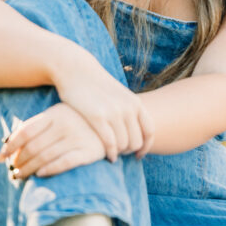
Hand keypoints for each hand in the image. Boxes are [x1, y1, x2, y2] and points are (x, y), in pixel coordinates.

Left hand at [0, 102, 106, 177]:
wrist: (117, 122)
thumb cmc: (81, 120)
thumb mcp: (60, 114)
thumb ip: (38, 126)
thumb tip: (9, 143)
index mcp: (55, 113)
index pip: (26, 131)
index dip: (10, 146)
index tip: (0, 157)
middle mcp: (65, 124)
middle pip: (33, 147)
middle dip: (19, 162)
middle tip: (13, 171)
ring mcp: (78, 137)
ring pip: (45, 157)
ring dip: (29, 169)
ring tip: (21, 176)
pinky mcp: (89, 151)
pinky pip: (64, 163)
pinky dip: (50, 170)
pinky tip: (41, 174)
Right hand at [51, 47, 154, 161]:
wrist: (75, 70)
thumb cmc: (94, 85)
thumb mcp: (117, 94)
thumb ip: (128, 109)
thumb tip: (134, 128)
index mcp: (135, 102)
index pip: (150, 131)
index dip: (146, 146)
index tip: (138, 155)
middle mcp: (128, 108)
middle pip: (137, 141)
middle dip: (129, 151)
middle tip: (120, 154)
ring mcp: (114, 112)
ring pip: (124, 145)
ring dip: (119, 153)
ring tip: (112, 154)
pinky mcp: (98, 117)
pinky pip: (110, 143)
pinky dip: (111, 153)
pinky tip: (108, 156)